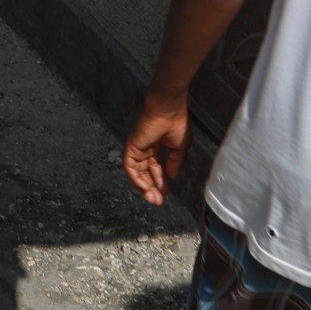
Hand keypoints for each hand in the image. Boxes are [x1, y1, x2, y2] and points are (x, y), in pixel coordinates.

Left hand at [122, 92, 189, 206]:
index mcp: (157, 146)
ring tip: (153, 199)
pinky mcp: (131, 146)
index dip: (160, 181)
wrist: (168, 108)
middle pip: (144, 172)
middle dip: (151, 187)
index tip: (165, 193)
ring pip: (136, 172)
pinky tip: (145, 189)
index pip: (155, 167)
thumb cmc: (176, 122)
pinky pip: (129, 167)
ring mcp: (136, 147)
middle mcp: (145, 147)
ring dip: (143, 187)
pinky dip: (136, 179)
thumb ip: (175, 162)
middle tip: (158, 201)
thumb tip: (172, 176)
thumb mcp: (180, 146)